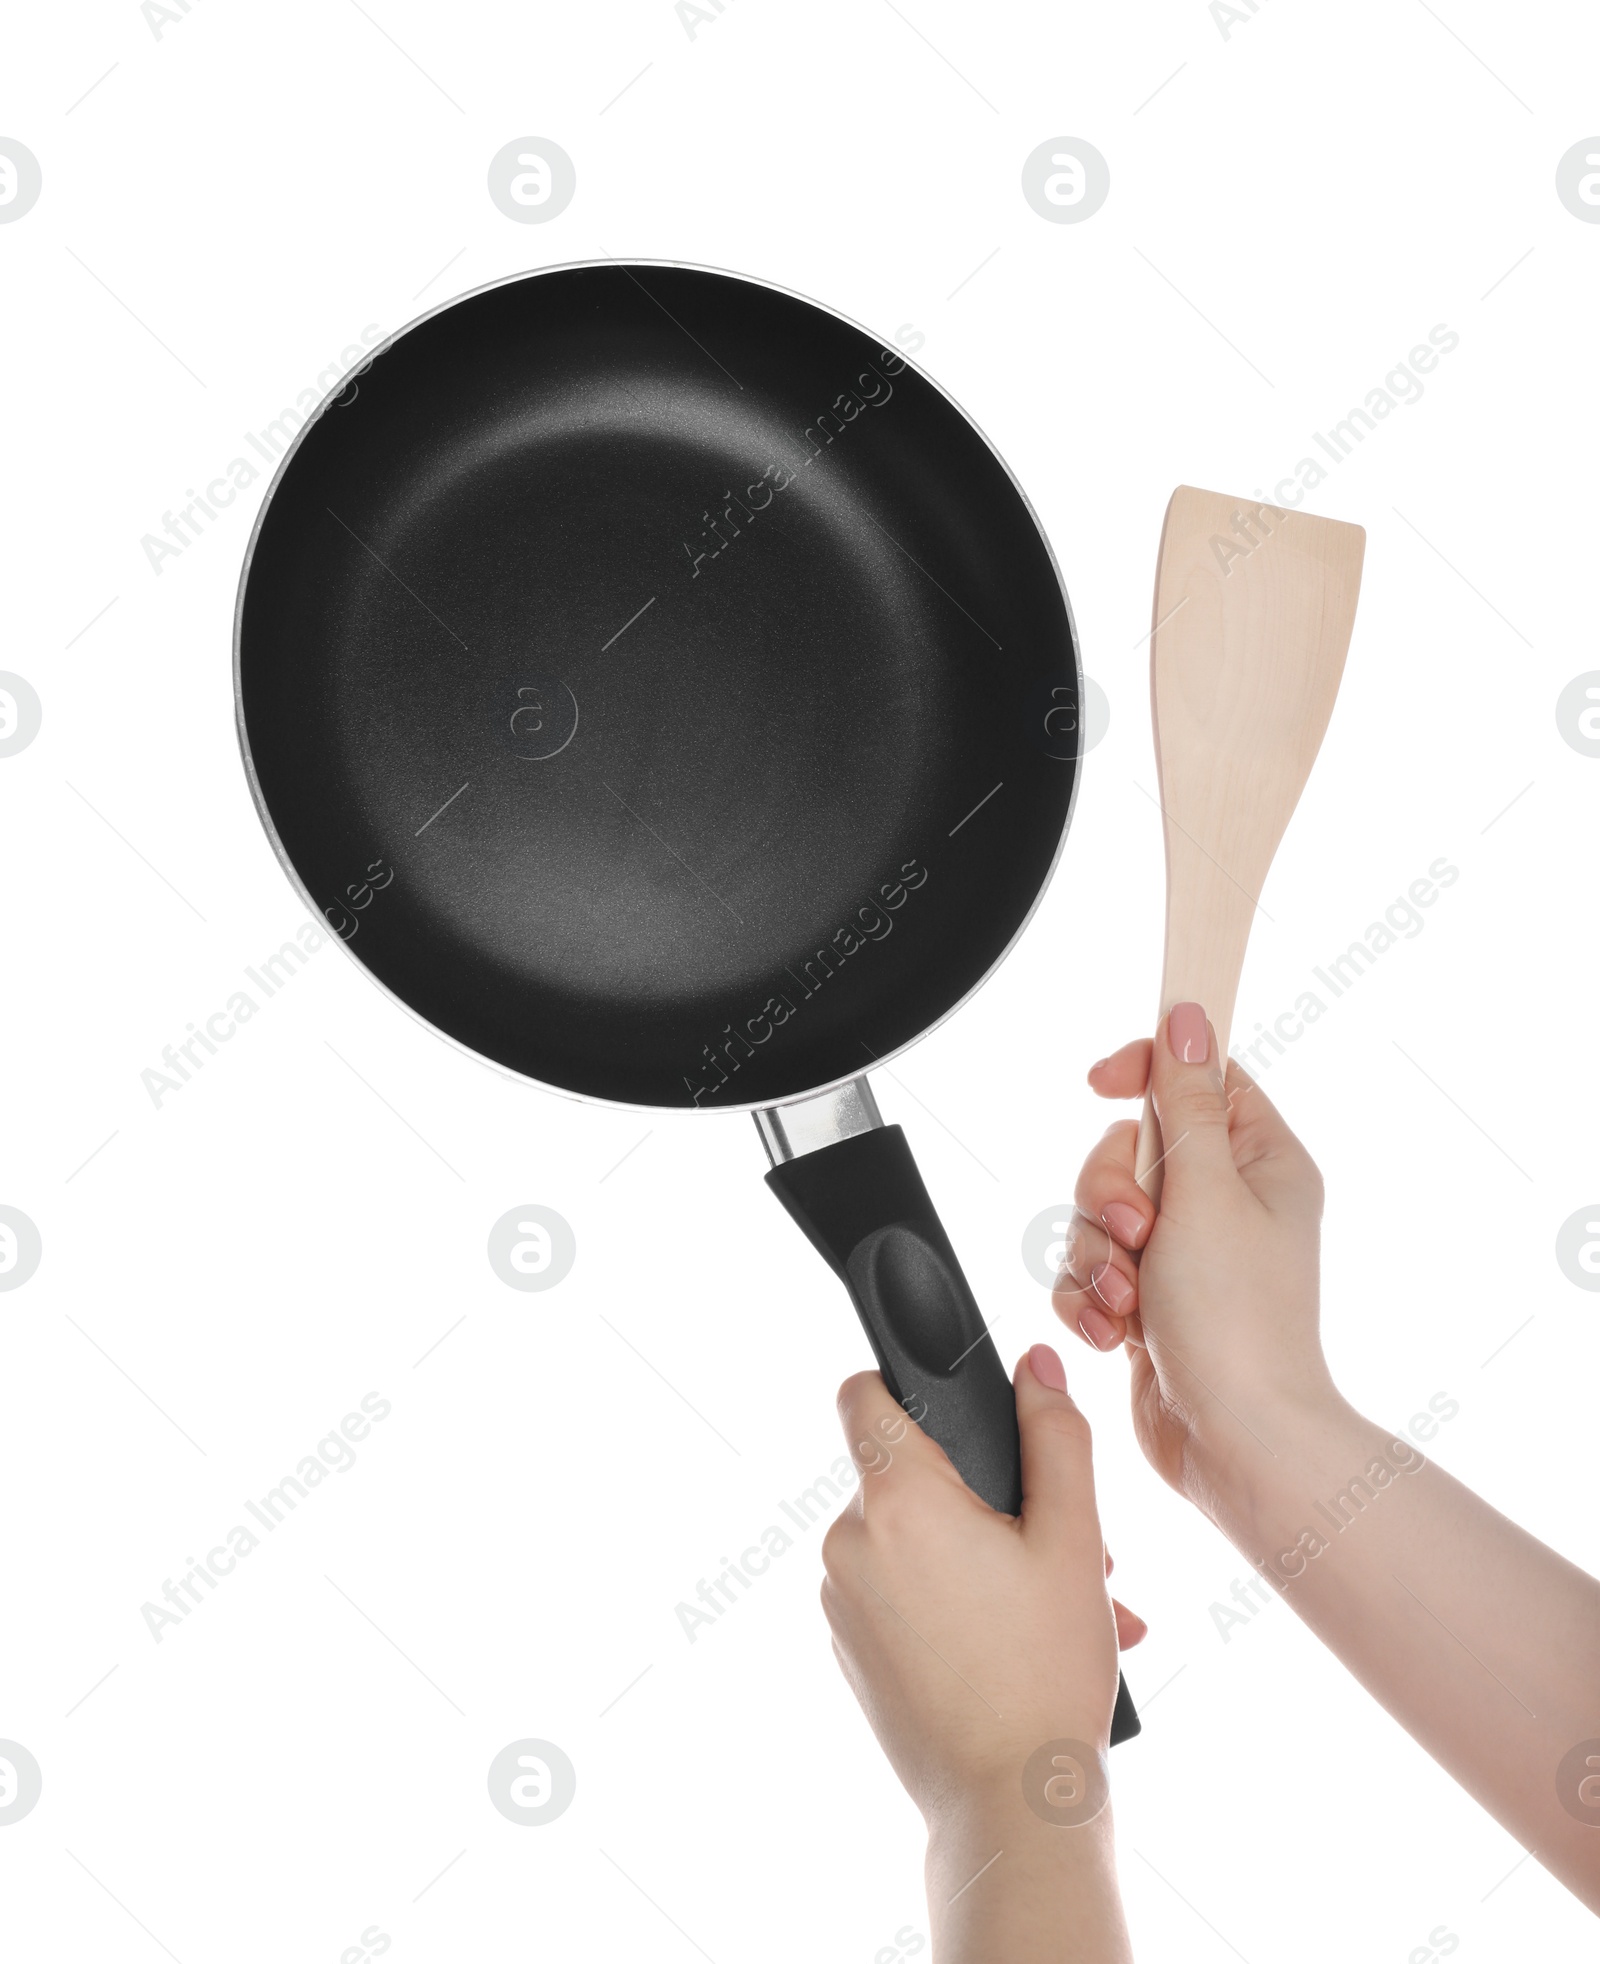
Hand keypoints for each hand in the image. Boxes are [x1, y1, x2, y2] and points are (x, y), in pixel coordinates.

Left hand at [821, 1347, 1143, 1960]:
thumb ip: (1055, 1435)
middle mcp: (848, 1544)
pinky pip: (897, 1592)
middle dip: (982, 1496)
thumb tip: (1035, 1365)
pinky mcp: (848, 1649)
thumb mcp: (1074, 1541)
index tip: (953, 1409)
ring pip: (910, 1539)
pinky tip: (1019, 1640)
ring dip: (979, 1555)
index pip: (863, 1394)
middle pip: (907, 1474)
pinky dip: (952, 1599)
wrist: (1010, 1806)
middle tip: (1062, 1546)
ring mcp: (840, 1602)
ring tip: (1057, 1608)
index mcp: (897, 1501)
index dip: (904, 1382)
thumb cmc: (1045, 1675)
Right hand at [1053, 1002, 1336, 1495]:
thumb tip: (1188, 1017)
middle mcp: (1224, 1203)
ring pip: (1097, 1213)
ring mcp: (1185, 1256)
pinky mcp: (1149, 1303)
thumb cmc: (1240, 1324)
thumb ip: (1186, 1101)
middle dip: (1110, 1193)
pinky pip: (1089, 1272)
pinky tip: (1115, 1335)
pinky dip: (1091, 1301)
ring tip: (1129, 1300)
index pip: (1198, 1076)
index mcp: (1260, 1162)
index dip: (1145, 1072)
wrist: (1236, 1444)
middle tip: (1139, 1232)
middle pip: (1129, 1147)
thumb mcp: (1206, 1191)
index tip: (1102, 1084)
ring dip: (1098, 1258)